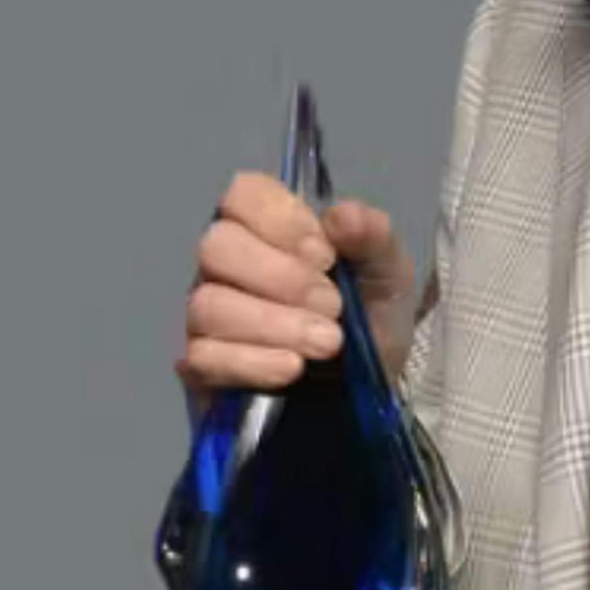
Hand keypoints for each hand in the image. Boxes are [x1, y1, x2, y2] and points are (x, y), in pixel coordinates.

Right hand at [174, 171, 417, 396]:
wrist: (366, 395)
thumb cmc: (371, 321)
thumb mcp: (389, 275)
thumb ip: (372, 237)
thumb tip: (340, 215)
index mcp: (269, 229)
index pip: (242, 193)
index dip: (279, 219)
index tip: (326, 255)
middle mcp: (227, 265)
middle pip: (217, 246)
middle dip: (282, 278)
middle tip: (333, 306)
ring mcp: (206, 315)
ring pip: (209, 304)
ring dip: (275, 324)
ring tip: (327, 343)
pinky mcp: (200, 367)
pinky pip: (203, 356)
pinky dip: (253, 362)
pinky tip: (293, 368)